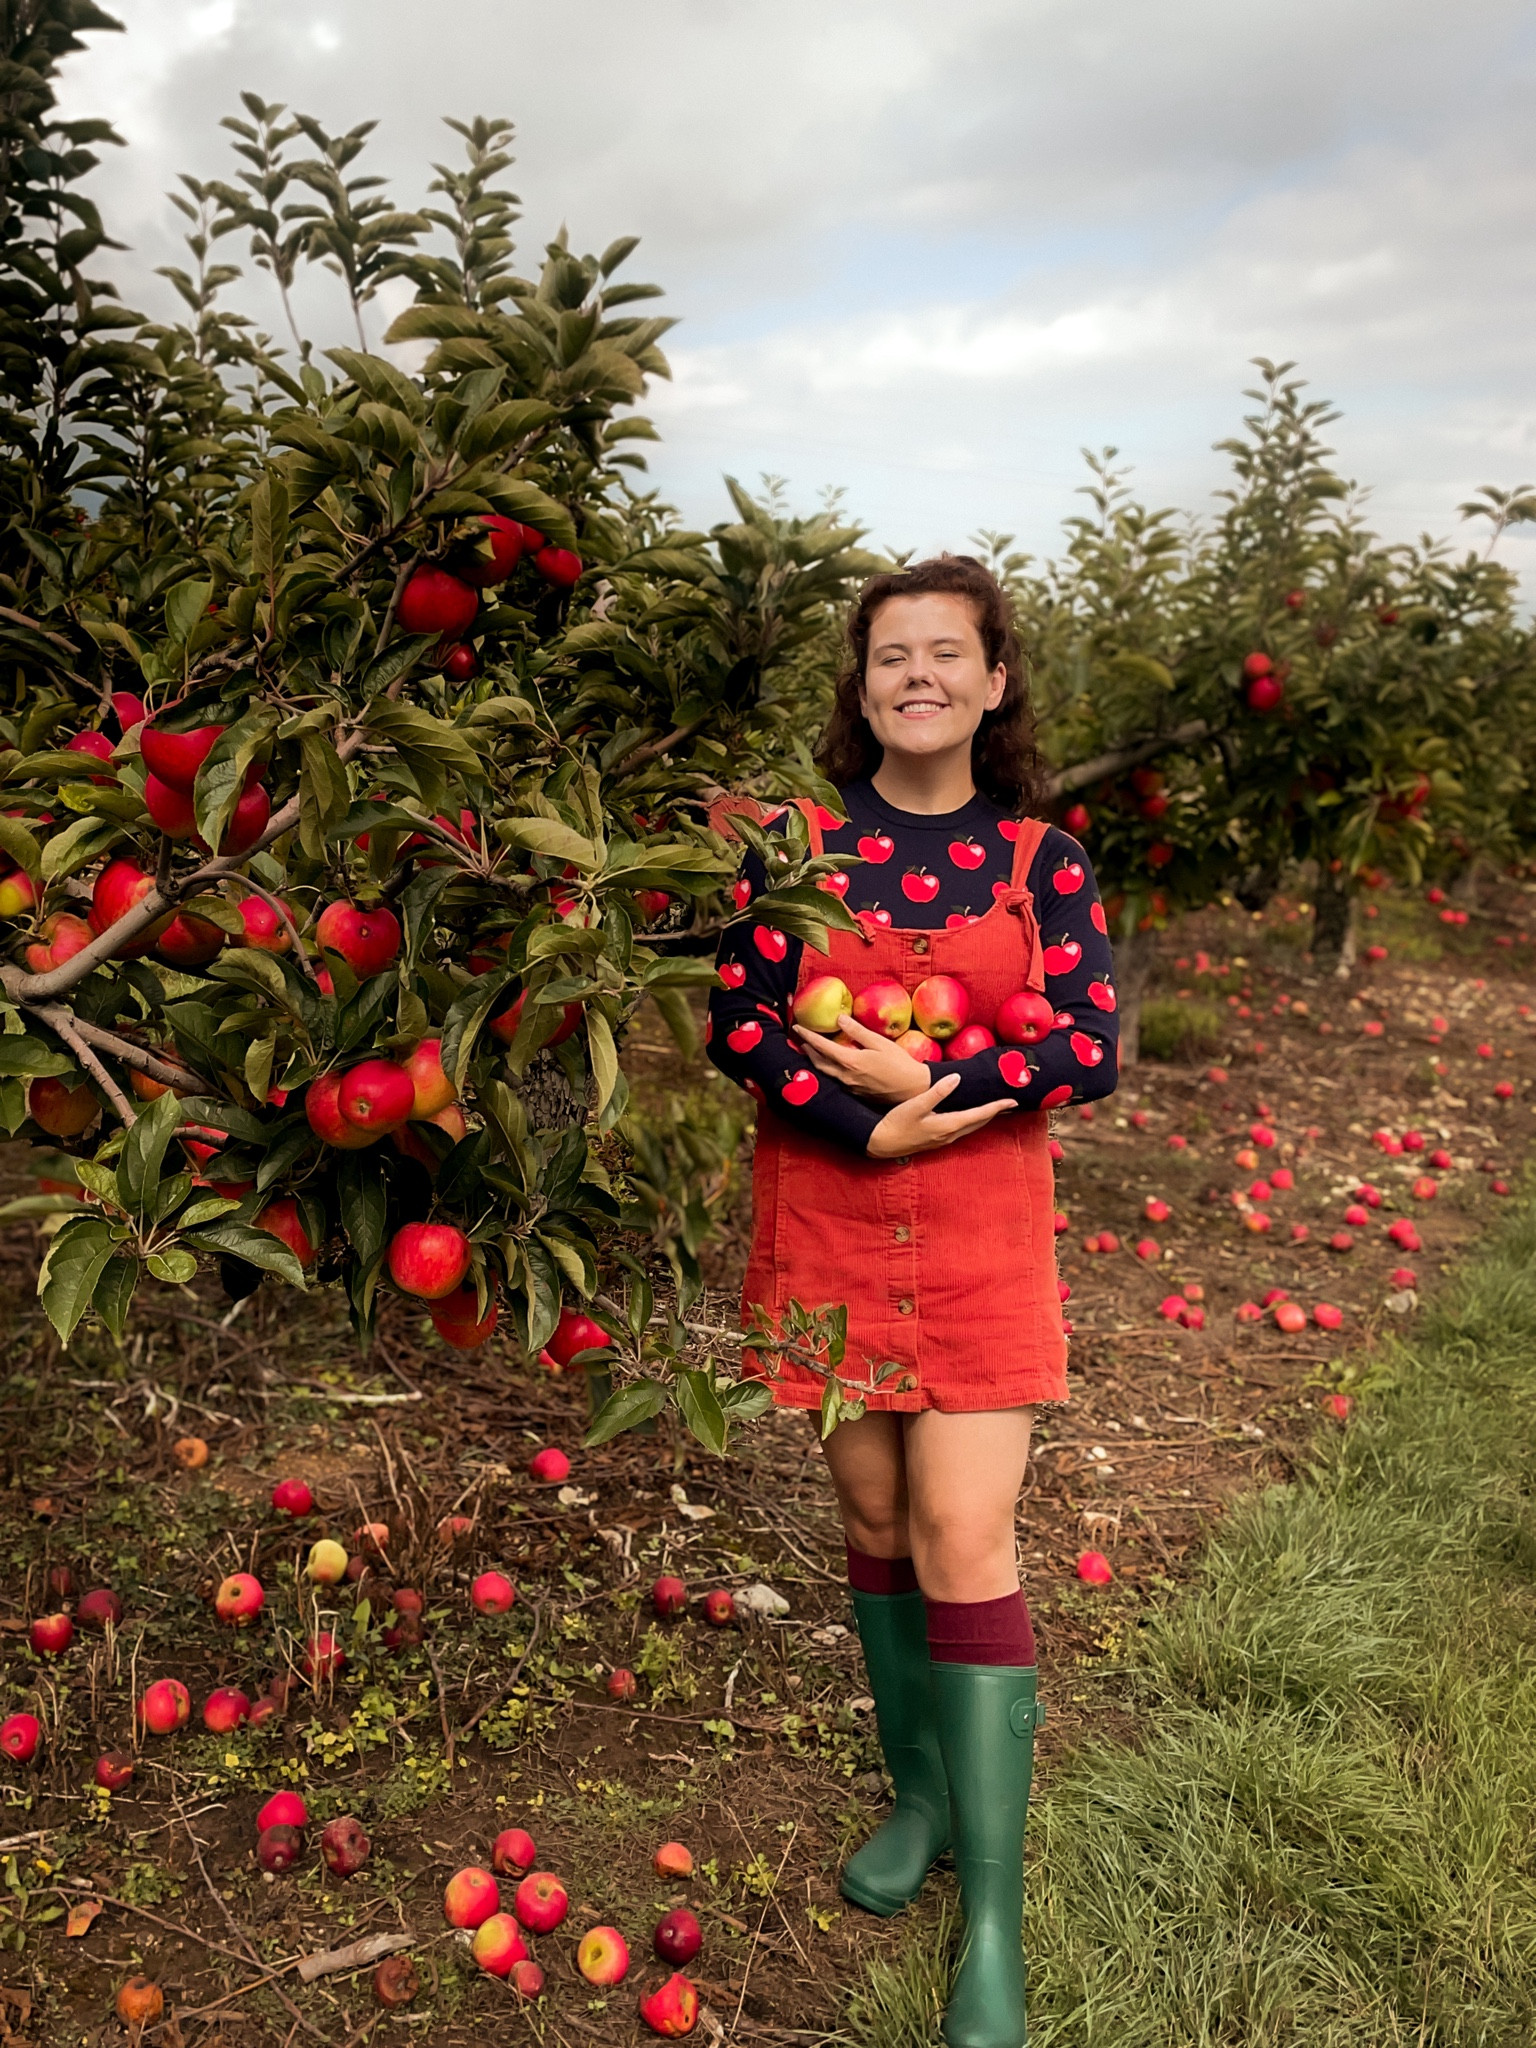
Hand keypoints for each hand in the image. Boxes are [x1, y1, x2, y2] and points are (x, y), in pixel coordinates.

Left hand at [795, 1012, 932, 1103]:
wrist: (913, 1089)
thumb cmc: (900, 1063)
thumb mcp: (880, 1043)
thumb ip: (858, 1031)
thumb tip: (839, 1018)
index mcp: (850, 1062)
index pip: (822, 1047)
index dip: (808, 1036)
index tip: (797, 1027)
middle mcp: (846, 1076)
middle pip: (819, 1062)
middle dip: (808, 1050)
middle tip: (801, 1039)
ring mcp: (850, 1087)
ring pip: (825, 1073)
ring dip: (816, 1061)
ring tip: (811, 1051)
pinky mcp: (855, 1093)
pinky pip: (835, 1080)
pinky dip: (828, 1070)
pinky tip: (831, 1065)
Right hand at [866, 1072, 1015, 1157]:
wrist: (882, 1143)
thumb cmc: (897, 1123)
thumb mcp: (916, 1105)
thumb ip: (937, 1092)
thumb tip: (956, 1078)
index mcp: (948, 1125)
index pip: (979, 1114)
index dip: (997, 1106)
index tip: (1013, 1100)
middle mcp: (950, 1135)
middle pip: (979, 1122)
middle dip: (995, 1112)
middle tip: (1010, 1103)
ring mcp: (944, 1139)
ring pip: (971, 1127)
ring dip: (984, 1117)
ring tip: (995, 1108)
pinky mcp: (937, 1139)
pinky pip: (962, 1129)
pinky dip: (972, 1121)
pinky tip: (970, 1116)